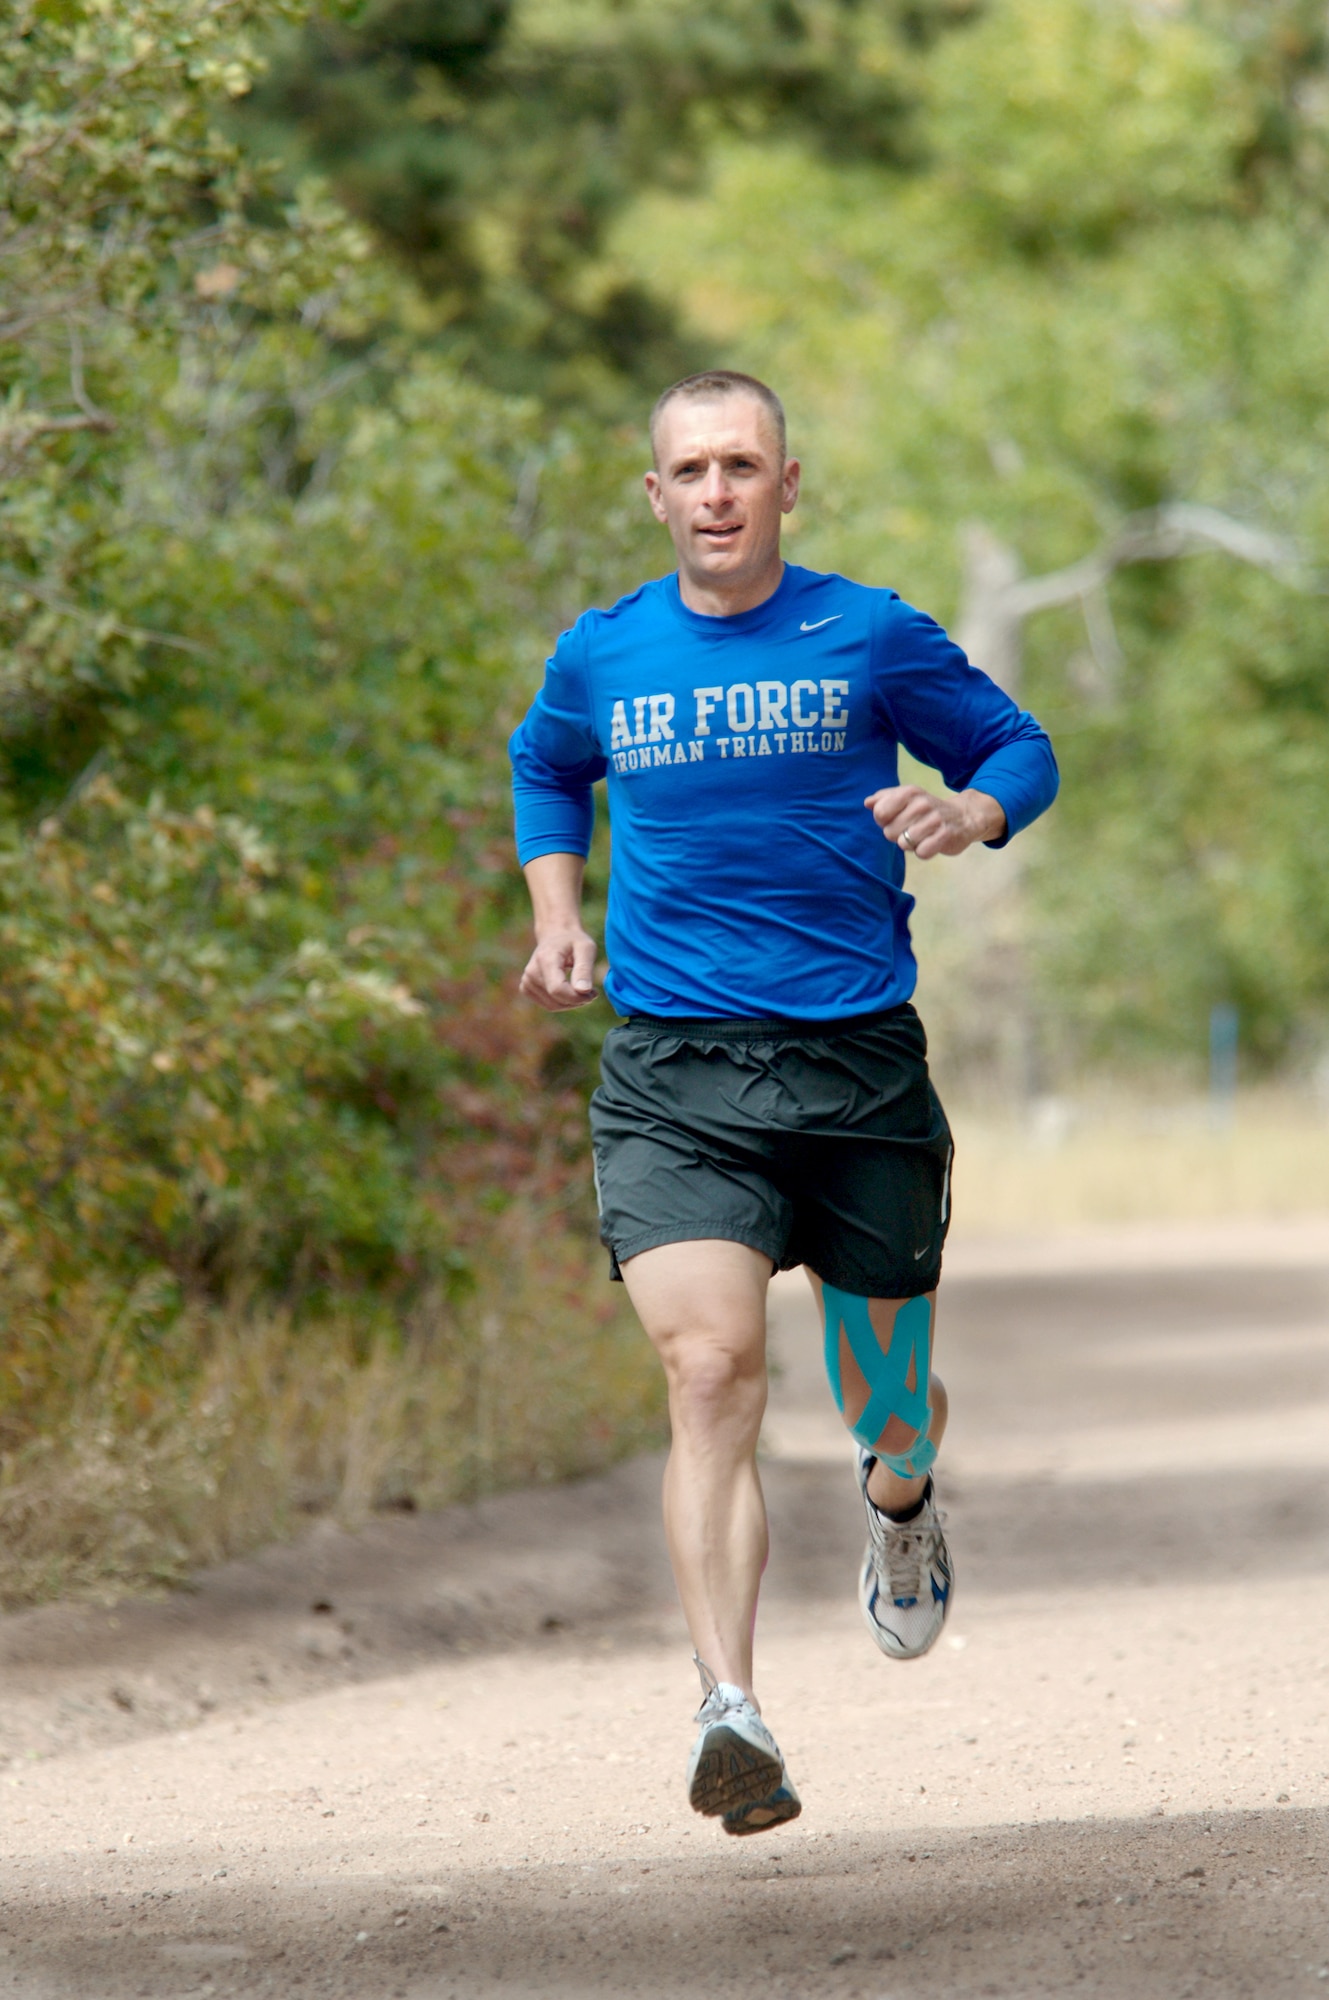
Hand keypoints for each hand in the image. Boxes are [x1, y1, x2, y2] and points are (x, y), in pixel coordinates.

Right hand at [519, 925, 598, 1009]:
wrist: (555, 936)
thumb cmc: (573, 941)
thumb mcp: (586, 948)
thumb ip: (584, 969)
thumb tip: (583, 991)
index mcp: (545, 959)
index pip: (557, 989)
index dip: (577, 997)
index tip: (593, 992)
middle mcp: (531, 972)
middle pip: (556, 1000)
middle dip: (577, 1001)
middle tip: (591, 991)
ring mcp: (526, 981)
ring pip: (552, 1006)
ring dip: (571, 1003)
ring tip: (582, 990)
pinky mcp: (526, 988)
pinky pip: (548, 1005)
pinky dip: (562, 1003)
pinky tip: (570, 991)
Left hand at [864, 784, 1005, 858]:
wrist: (963, 817)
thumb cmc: (927, 810)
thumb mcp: (906, 798)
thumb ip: (884, 799)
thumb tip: (867, 802)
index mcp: (909, 792)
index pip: (879, 812)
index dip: (884, 821)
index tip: (896, 818)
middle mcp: (922, 803)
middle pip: (889, 832)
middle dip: (898, 835)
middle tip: (912, 828)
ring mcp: (935, 819)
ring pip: (904, 843)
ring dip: (911, 844)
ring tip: (922, 836)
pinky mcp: (946, 835)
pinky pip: (921, 852)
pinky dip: (924, 851)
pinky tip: (931, 843)